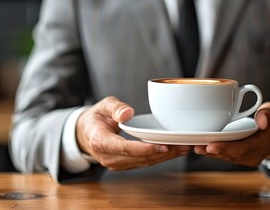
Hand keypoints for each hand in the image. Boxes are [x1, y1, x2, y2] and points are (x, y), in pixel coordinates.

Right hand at [76, 96, 190, 170]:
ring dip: (165, 157)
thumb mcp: (103, 105)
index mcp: (100, 141)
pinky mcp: (125, 165)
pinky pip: (144, 162)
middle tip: (183, 145)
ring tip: (184, 148)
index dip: (144, 148)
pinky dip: (160, 157)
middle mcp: (108, 157)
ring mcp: (116, 163)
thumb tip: (128, 113)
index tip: (162, 145)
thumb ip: (115, 107)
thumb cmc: (96, 117)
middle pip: (139, 157)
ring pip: (144, 162)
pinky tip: (175, 151)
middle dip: (162, 153)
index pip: (124, 147)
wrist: (86, 133)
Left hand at [193, 102, 269, 166]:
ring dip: (209, 153)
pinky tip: (198, 146)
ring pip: (226, 156)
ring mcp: (245, 158)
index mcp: (264, 144)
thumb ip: (269, 114)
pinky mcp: (238, 157)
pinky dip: (212, 152)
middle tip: (197, 146)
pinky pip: (224, 156)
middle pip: (231, 155)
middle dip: (213, 151)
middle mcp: (253, 154)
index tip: (211, 146)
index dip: (227, 148)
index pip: (244, 148)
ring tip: (194, 146)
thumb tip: (261, 121)